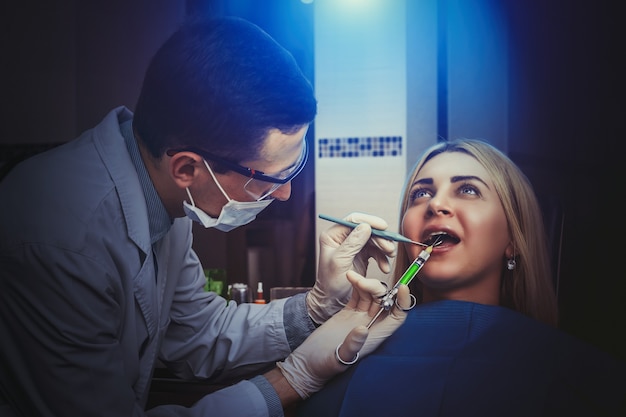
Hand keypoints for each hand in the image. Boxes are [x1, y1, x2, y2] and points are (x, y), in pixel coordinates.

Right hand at [277, 271, 409, 398]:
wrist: (308, 363)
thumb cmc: (324, 366)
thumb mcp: (338, 358)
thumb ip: (351, 345)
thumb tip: (362, 329)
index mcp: (375, 337)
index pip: (397, 317)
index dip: (403, 302)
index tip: (403, 288)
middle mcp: (370, 326)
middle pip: (385, 302)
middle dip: (378, 288)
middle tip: (362, 282)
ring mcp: (359, 318)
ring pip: (371, 296)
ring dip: (365, 284)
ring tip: (353, 277)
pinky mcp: (347, 313)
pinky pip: (357, 296)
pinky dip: (356, 285)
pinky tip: (351, 278)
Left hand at [307, 212, 395, 324]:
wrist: (332, 300)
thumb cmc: (330, 283)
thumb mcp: (340, 262)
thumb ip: (352, 243)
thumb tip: (365, 226)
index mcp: (333, 235)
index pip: (353, 220)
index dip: (369, 221)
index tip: (383, 227)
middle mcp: (343, 238)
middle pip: (366, 229)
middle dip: (380, 238)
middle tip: (389, 248)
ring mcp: (353, 246)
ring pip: (373, 240)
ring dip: (383, 248)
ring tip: (390, 257)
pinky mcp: (361, 255)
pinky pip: (375, 251)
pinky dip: (382, 258)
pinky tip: (385, 267)